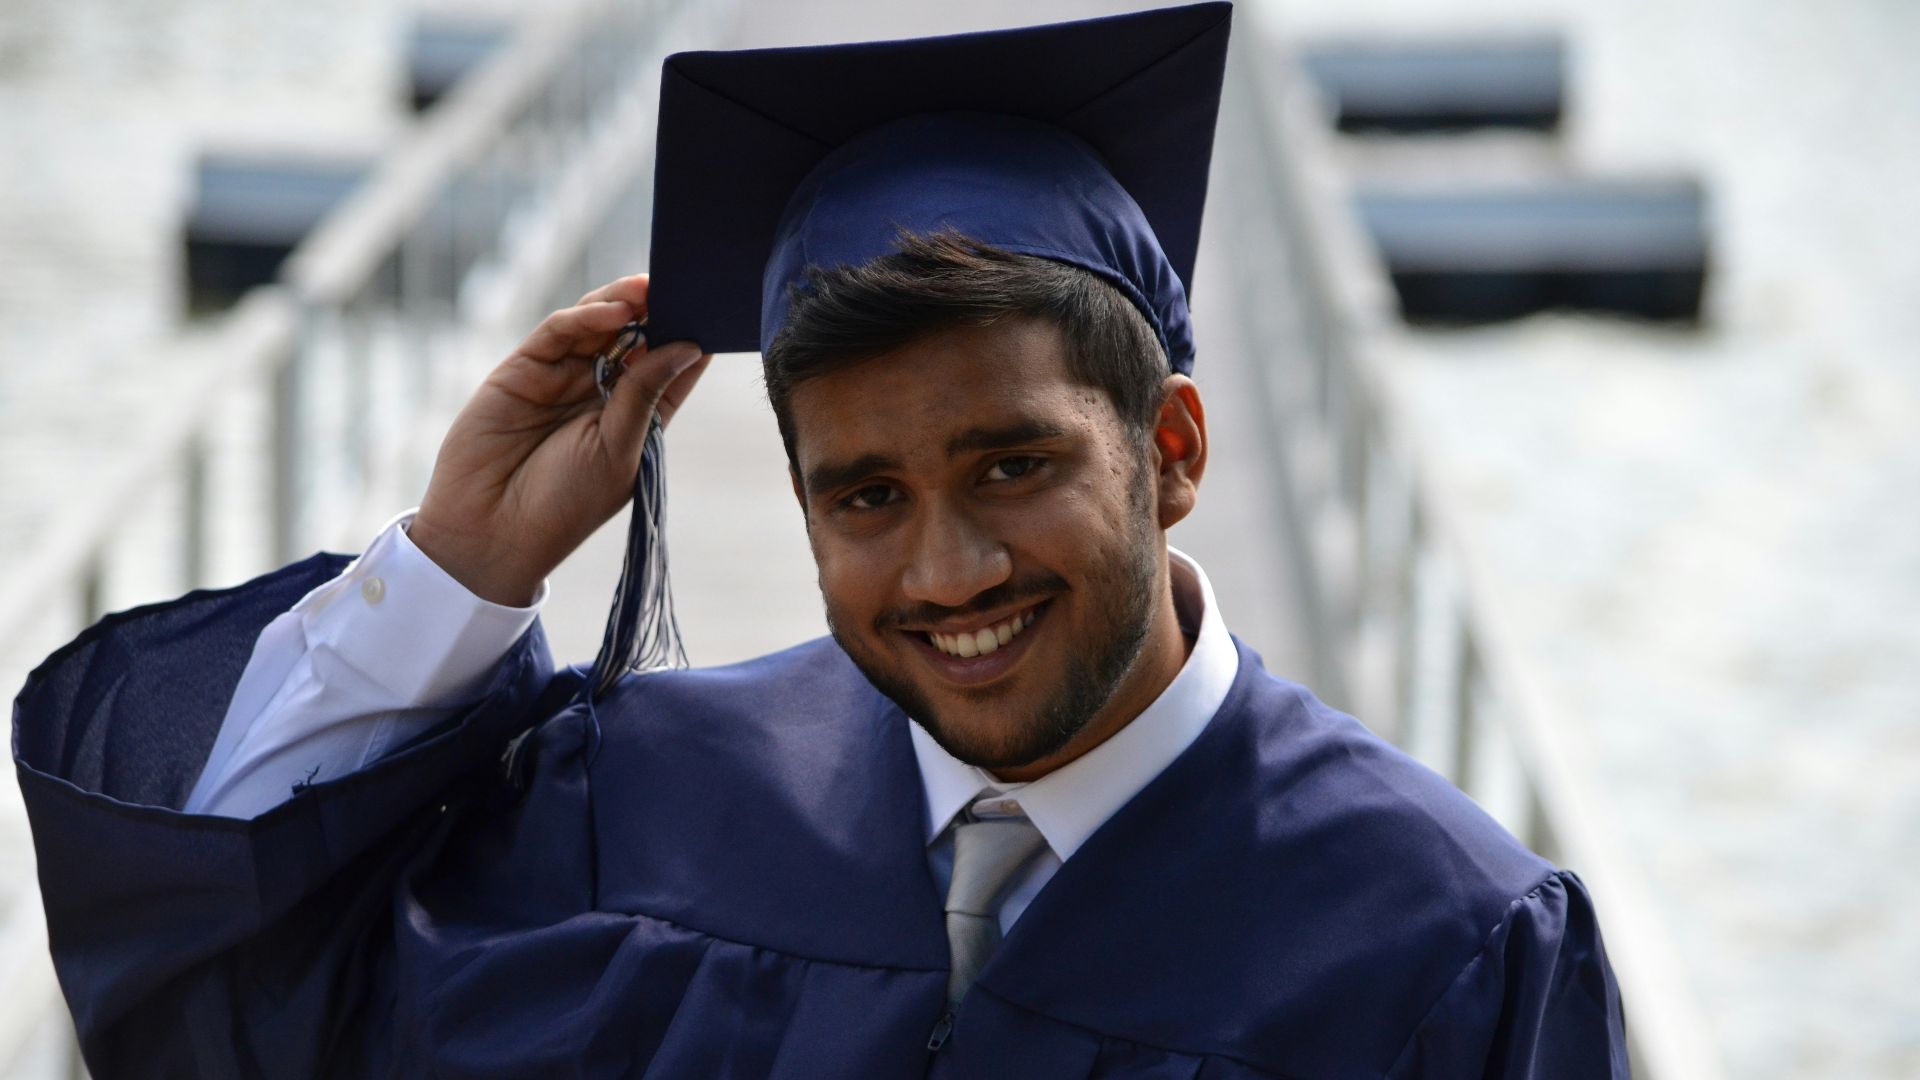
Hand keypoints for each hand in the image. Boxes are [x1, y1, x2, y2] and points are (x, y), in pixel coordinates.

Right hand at [411, 275, 710, 605]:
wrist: (489, 531)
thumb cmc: (564, 504)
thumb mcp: (618, 450)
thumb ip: (646, 395)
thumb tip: (689, 348)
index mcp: (636, 418)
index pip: (670, 368)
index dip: (691, 338)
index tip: (716, 308)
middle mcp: (601, 393)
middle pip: (636, 337)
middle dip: (658, 310)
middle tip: (682, 282)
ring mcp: (561, 378)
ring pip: (597, 326)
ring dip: (624, 304)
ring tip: (650, 287)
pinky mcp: (523, 369)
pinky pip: (558, 333)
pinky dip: (586, 317)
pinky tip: (613, 311)